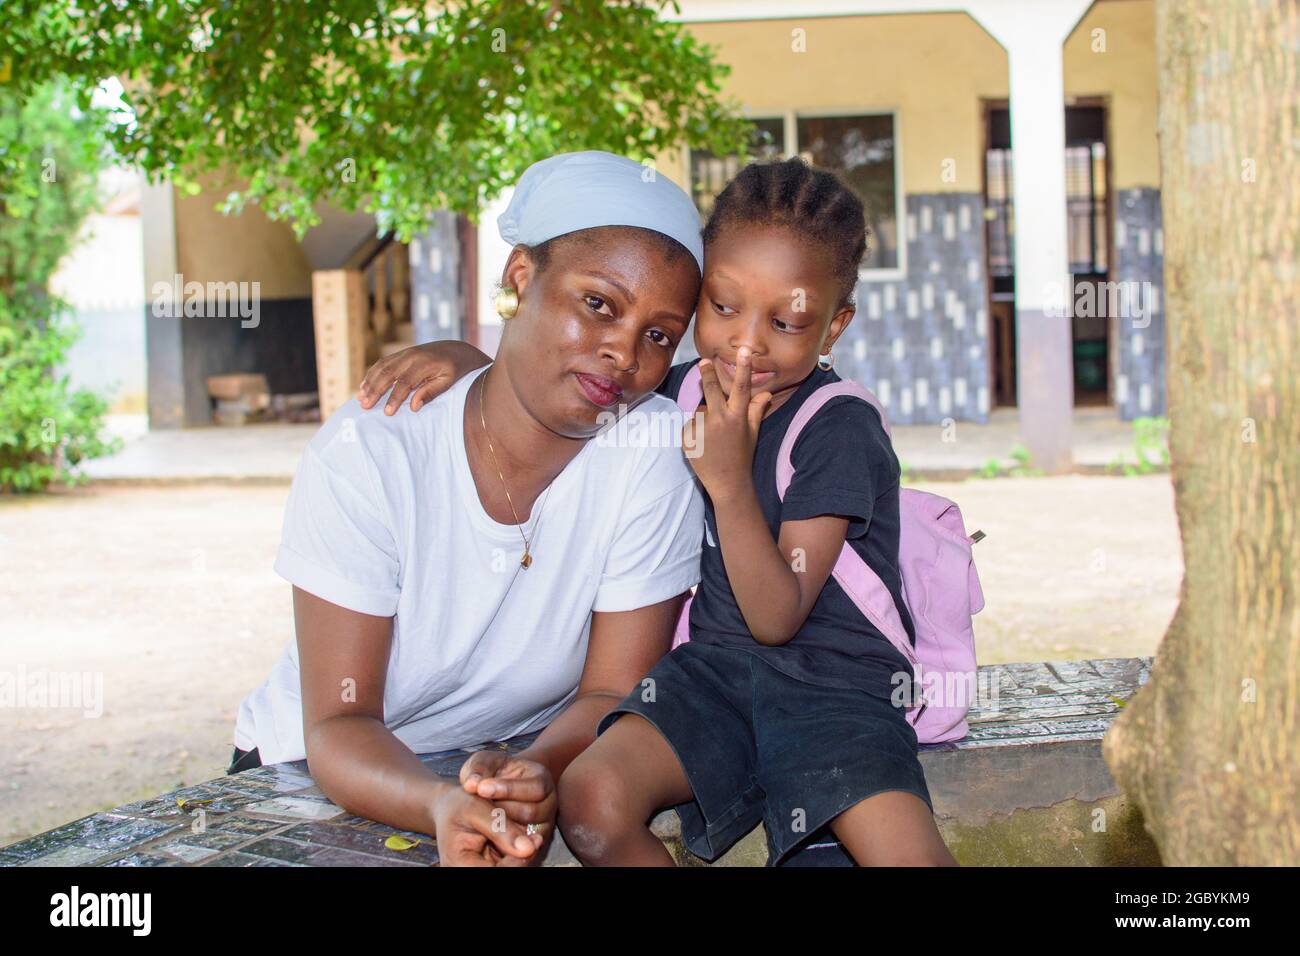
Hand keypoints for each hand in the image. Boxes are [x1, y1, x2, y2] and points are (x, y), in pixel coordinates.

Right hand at [357, 342, 488, 414]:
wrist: (456, 350)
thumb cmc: (454, 370)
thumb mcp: (448, 382)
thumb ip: (431, 392)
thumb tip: (413, 407)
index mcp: (424, 364)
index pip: (405, 383)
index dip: (394, 398)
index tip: (387, 413)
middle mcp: (411, 356)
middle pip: (388, 374)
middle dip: (375, 391)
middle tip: (365, 406)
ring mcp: (404, 353)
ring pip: (382, 367)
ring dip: (369, 383)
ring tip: (360, 398)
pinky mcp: (401, 354)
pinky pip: (382, 363)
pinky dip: (372, 374)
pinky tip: (364, 386)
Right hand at [429, 781, 544, 866]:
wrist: (451, 805)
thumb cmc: (459, 804)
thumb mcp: (476, 808)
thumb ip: (500, 828)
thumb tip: (529, 848)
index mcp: (459, 863)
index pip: (496, 872)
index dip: (517, 861)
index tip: (534, 841)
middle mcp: (471, 868)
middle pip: (507, 870)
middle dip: (522, 857)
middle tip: (538, 838)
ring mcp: (483, 865)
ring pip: (513, 866)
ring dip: (524, 854)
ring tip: (534, 837)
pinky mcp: (494, 862)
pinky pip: (512, 860)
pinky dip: (521, 850)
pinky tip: (528, 837)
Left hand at [459, 751, 556, 865]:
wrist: (499, 787)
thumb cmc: (494, 772)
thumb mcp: (486, 762)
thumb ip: (479, 767)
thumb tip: (472, 784)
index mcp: (542, 779)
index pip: (535, 787)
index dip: (508, 788)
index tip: (481, 788)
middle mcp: (548, 803)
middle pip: (531, 812)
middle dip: (501, 809)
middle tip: (477, 807)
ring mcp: (542, 824)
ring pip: (525, 831)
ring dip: (501, 825)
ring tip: (480, 817)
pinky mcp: (533, 842)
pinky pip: (520, 847)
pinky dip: (503, 842)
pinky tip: (485, 832)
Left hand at [682, 347, 771, 498]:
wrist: (727, 483)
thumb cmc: (742, 456)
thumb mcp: (752, 432)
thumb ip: (756, 410)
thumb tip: (766, 394)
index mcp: (737, 417)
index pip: (741, 388)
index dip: (743, 368)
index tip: (744, 350)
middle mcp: (719, 420)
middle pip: (711, 390)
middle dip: (708, 373)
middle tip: (704, 362)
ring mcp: (702, 429)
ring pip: (700, 411)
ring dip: (705, 419)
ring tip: (713, 439)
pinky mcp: (687, 438)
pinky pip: (691, 425)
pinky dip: (695, 432)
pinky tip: (704, 445)